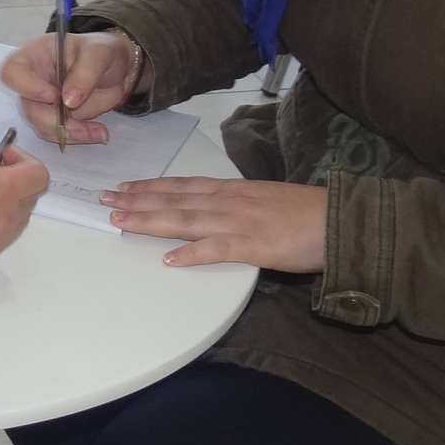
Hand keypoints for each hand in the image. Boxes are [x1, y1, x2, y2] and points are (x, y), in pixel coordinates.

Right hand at [0, 31, 146, 143]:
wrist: (119, 70)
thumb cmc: (103, 52)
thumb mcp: (98, 53)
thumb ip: (84, 73)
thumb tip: (68, 100)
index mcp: (36, 56)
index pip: (12, 72)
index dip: (26, 87)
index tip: (52, 96)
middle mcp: (34, 80)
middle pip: (27, 106)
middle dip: (53, 121)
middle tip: (79, 126)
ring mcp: (43, 102)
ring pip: (41, 125)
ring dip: (67, 133)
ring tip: (95, 131)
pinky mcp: (56, 118)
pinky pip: (57, 134)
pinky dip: (76, 137)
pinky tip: (95, 132)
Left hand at [100, 176, 328, 270]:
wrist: (339, 220)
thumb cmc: (305, 213)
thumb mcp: (264, 200)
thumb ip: (236, 205)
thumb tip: (213, 212)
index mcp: (232, 191)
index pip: (182, 186)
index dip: (150, 187)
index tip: (123, 188)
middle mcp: (228, 201)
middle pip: (174, 199)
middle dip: (137, 200)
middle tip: (104, 200)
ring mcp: (238, 222)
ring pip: (185, 219)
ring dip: (150, 220)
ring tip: (120, 221)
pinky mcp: (253, 245)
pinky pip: (216, 249)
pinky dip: (191, 254)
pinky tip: (169, 259)